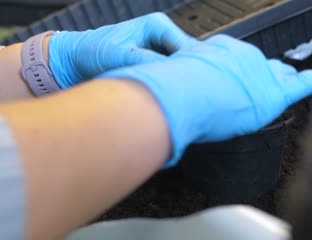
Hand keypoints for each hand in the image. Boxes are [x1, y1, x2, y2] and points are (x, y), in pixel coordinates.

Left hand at [48, 12, 195, 87]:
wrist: (73, 60)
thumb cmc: (92, 51)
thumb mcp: (120, 55)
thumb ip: (147, 61)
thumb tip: (172, 73)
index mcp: (157, 25)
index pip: (186, 46)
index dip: (191, 65)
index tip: (191, 84)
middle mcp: (162, 35)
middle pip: (186, 56)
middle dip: (186, 74)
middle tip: (186, 93)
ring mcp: (160, 49)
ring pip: (180, 67)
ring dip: (178, 80)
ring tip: (177, 96)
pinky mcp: (155, 63)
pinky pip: (170, 75)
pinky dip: (170, 84)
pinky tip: (169, 96)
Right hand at [101, 35, 311, 165]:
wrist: (177, 92)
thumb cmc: (166, 90)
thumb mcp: (168, 81)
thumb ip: (172, 88)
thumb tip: (156, 108)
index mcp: (219, 53)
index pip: (237, 63)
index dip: (239, 74)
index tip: (236, 79)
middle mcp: (242, 57)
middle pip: (261, 68)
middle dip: (266, 75)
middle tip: (272, 78)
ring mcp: (259, 71)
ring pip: (278, 77)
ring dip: (285, 83)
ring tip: (308, 82)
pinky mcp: (271, 91)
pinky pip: (301, 84)